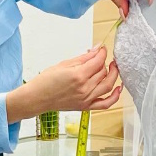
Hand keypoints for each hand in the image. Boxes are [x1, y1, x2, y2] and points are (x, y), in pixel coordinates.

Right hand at [6, 47, 121, 123]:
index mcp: (78, 75)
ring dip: (113, 75)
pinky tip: (118, 88)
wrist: (37, 98)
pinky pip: (106, 104)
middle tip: (100, 58)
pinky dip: (115, 96)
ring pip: (108, 85)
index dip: (102, 52)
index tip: (102, 49)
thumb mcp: (64, 64)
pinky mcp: (86, 107)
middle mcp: (84, 88)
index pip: (99, 60)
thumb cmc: (45, 82)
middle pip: (104, 72)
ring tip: (112, 68)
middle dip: (104, 62)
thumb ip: (84, 57)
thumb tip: (97, 49)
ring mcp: (86, 99)